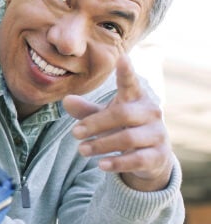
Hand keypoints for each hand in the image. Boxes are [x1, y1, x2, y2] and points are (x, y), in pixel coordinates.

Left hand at [62, 55, 173, 191]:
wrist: (152, 157)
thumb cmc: (124, 128)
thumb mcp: (105, 117)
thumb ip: (87, 110)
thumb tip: (66, 100)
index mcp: (136, 98)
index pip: (131, 83)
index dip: (127, 72)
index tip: (122, 58)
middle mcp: (150, 113)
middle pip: (122, 114)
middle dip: (95, 124)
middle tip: (74, 133)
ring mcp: (157, 134)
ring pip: (128, 138)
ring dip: (101, 145)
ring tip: (81, 150)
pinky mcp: (158, 155)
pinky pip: (137, 159)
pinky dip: (117, 163)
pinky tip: (100, 165)